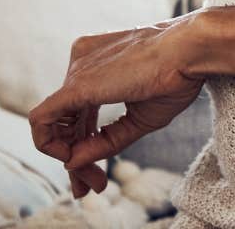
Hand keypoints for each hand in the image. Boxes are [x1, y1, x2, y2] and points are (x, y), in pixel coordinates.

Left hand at [29, 17, 205, 197]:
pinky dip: (51, 145)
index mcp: (100, 63)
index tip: (99, 172)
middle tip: (93, 185)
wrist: (191, 49)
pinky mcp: (75, 85)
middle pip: (67, 120)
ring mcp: (76, 70)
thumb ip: (107, 139)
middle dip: (76, 155)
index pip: (80, 111)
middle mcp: (82, 63)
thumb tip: (72, 163)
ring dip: (67, 156)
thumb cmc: (178, 76)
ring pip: (53, 123)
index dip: (85, 142)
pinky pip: (43, 121)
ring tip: (90, 180)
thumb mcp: (141, 117)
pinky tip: (71, 161)